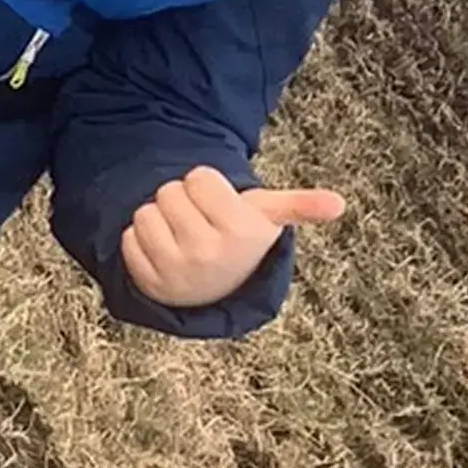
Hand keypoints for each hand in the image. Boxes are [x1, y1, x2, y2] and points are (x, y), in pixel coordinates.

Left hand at [119, 164, 345, 310]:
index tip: (219, 208)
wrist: (215, 290)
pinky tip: (163, 253)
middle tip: (199, 223)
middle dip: (181, 201)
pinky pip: (128, 237)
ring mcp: (175, 271)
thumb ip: (300, 206)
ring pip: (146, 212)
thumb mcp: (268, 219)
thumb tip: (339, 204)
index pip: (198, 177)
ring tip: (182, 236)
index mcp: (239, 231)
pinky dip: (141, 241)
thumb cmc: (239, 240)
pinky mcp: (147, 281)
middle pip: (169, 191)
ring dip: (160, 219)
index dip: (206, 186)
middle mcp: (208, 253)